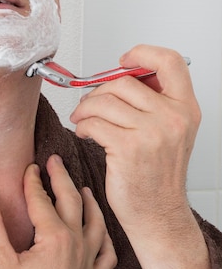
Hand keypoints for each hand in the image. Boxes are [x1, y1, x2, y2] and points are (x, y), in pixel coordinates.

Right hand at [0, 154, 116, 268]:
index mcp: (54, 237)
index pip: (42, 199)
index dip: (33, 181)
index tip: (29, 167)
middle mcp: (76, 244)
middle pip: (71, 201)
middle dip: (61, 177)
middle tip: (54, 160)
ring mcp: (89, 262)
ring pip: (95, 222)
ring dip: (89, 201)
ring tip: (83, 186)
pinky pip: (107, 253)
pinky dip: (106, 237)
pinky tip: (102, 229)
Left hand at [70, 45, 200, 241]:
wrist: (157, 214)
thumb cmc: (157, 175)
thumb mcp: (169, 132)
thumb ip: (153, 101)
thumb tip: (119, 75)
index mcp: (185, 108)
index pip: (169, 61)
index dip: (142, 53)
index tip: (123, 61)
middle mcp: (172, 118)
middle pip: (124, 81)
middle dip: (98, 90)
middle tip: (90, 103)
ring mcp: (152, 133)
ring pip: (104, 100)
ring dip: (85, 108)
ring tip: (83, 120)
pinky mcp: (128, 148)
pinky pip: (94, 122)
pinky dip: (82, 125)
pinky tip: (85, 133)